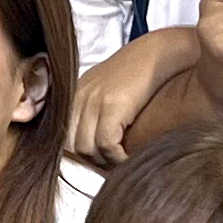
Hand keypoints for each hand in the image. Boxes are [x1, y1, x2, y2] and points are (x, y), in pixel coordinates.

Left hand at [65, 30, 183, 164]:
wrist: (159, 53)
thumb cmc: (142, 76)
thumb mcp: (109, 91)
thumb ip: (95, 113)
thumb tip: (92, 148)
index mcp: (73, 95)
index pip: (63, 137)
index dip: (79, 157)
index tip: (97, 165)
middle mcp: (78, 97)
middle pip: (71, 146)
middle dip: (91, 163)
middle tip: (110, 169)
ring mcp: (92, 100)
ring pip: (87, 149)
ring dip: (105, 163)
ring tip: (121, 164)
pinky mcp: (111, 105)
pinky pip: (106, 145)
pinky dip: (118, 158)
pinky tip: (130, 158)